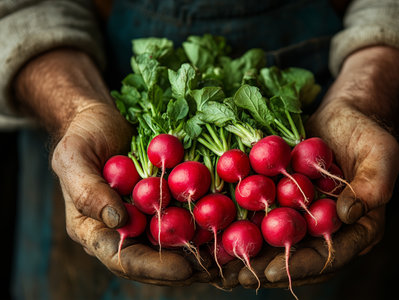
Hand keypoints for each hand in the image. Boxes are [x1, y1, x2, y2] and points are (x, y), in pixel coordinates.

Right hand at [14, 48, 211, 284]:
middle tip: (214, 271)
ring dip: (200, 255)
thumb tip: (119, 221)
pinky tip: (228, 230)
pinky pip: (184, 219)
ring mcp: (145, 216)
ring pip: (173, 246)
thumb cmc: (83, 136)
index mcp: (95, 229)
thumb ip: (89, 191)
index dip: (153, 268)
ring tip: (227, 258)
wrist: (104, 118)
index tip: (183, 269)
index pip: (123, 259)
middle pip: (154, 261)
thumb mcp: (74, 158)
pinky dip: (204, 227)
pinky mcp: (163, 201)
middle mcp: (122, 230)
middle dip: (184, 269)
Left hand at [237, 46, 398, 287]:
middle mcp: (328, 230)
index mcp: (357, 229)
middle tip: (235, 278)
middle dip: (266, 268)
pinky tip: (218, 234)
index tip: (269, 270)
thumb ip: (373, 185)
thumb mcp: (381, 154)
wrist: (342, 117)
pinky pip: (264, 217)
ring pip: (277, 243)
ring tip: (219, 267)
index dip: (300, 266)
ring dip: (249, 255)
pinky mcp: (285, 201)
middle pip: (298, 257)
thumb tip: (348, 215)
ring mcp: (304, 217)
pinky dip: (243, 227)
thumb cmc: (367, 134)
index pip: (329, 256)